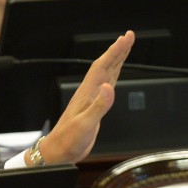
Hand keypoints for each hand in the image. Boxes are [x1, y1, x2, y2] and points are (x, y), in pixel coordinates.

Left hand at [30, 30, 135, 164]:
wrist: (58, 151)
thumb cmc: (68, 140)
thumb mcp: (85, 124)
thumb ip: (99, 107)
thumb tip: (109, 88)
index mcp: (87, 94)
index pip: (102, 66)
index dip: (114, 51)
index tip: (125, 38)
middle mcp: (89, 93)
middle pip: (105, 66)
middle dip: (117, 51)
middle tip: (129, 36)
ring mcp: (91, 99)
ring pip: (106, 74)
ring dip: (116, 60)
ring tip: (125, 48)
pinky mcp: (93, 107)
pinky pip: (106, 86)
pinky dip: (113, 76)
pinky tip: (115, 74)